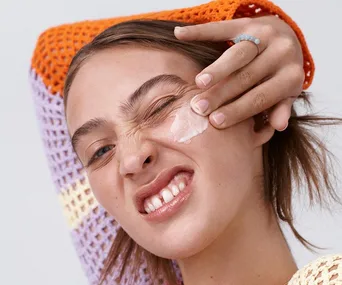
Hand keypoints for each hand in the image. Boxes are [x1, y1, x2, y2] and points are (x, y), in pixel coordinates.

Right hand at [174, 16, 304, 130]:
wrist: (287, 38)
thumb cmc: (281, 73)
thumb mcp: (286, 93)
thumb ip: (281, 108)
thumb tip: (278, 126)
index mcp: (291, 76)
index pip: (261, 97)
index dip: (238, 110)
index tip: (215, 122)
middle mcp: (282, 52)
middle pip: (247, 76)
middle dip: (222, 93)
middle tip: (200, 108)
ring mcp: (265, 34)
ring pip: (238, 54)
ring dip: (217, 69)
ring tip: (198, 83)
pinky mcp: (248, 21)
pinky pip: (222, 28)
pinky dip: (199, 32)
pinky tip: (180, 35)